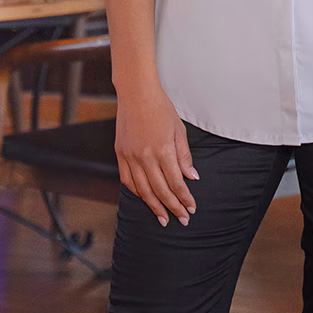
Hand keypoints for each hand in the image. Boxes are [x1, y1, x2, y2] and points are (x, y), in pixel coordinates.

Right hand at [115, 85, 198, 226]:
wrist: (137, 94)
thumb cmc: (161, 108)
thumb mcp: (179, 130)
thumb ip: (184, 156)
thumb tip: (191, 177)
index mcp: (163, 150)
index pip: (176, 183)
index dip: (184, 198)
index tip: (191, 208)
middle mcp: (146, 157)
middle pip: (161, 191)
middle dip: (173, 207)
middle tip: (182, 219)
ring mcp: (131, 157)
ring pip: (143, 190)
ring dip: (155, 206)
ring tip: (163, 218)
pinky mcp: (120, 154)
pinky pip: (128, 180)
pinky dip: (137, 192)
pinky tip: (145, 199)